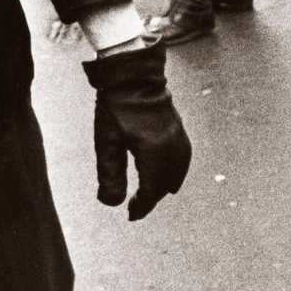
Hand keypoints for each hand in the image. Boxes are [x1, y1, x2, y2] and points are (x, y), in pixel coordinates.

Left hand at [81, 39, 191, 220]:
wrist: (133, 75)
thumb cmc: (116, 106)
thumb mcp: (106, 142)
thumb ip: (110, 174)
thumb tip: (112, 204)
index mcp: (154, 153)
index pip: (151, 191)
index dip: (141, 207)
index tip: (130, 215)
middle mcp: (171, 148)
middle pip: (165, 184)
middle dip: (151, 199)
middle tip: (136, 208)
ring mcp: (178, 138)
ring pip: (178, 173)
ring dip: (164, 187)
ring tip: (152, 196)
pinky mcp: (180, 130)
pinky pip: (183, 160)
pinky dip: (176, 173)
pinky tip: (169, 176)